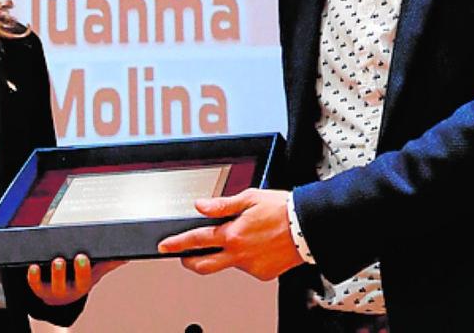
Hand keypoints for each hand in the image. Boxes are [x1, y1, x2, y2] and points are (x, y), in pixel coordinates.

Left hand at [25, 254, 124, 305]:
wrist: (59, 296)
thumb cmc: (78, 278)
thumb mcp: (94, 271)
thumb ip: (108, 263)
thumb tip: (125, 256)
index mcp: (85, 283)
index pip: (87, 277)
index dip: (84, 269)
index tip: (83, 257)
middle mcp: (71, 290)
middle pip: (76, 283)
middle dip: (77, 271)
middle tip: (76, 257)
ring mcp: (55, 290)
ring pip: (56, 285)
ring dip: (57, 273)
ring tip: (57, 261)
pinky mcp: (39, 288)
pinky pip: (35, 285)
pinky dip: (33, 277)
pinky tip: (32, 267)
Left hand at [157, 188, 303, 280]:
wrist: (309, 227)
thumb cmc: (283, 210)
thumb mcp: (250, 198)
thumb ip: (222, 205)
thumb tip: (200, 206)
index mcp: (232, 234)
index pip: (196, 240)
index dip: (177, 244)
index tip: (164, 246)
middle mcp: (239, 254)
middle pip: (204, 265)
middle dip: (189, 261)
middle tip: (184, 256)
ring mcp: (250, 266)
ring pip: (228, 263)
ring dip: (227, 253)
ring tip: (243, 237)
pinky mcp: (262, 274)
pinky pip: (248, 267)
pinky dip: (247, 258)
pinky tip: (257, 245)